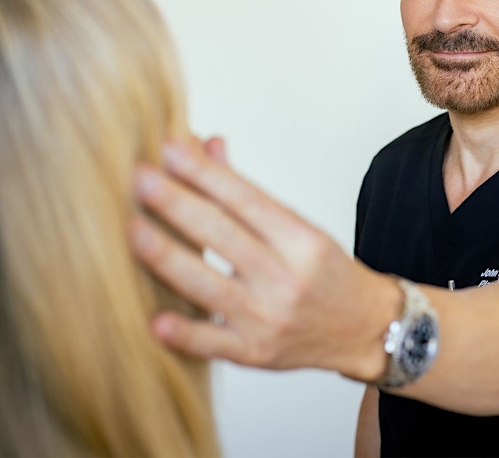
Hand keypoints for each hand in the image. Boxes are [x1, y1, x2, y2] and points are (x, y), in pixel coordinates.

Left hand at [131, 138, 398, 381]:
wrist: (365, 328)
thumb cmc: (327, 272)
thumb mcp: (299, 227)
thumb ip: (248, 193)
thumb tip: (207, 146)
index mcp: (302, 241)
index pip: (247, 200)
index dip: (207, 173)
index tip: (171, 149)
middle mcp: (287, 278)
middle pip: (224, 236)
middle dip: (179, 204)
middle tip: (141, 178)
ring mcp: (269, 318)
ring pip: (210, 286)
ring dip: (167, 256)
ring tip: (134, 229)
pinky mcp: (255, 353)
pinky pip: (214, 344)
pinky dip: (185, 333)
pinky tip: (157, 319)